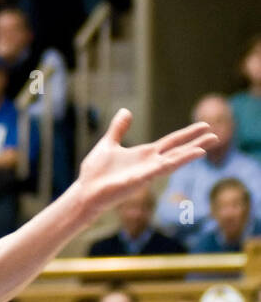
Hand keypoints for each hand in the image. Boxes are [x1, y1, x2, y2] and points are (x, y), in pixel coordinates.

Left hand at [74, 109, 216, 217]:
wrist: (86, 191)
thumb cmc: (96, 172)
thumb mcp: (109, 143)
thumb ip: (119, 129)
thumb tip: (126, 111)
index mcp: (144, 154)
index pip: (171, 142)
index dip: (187, 134)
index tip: (204, 126)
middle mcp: (150, 163)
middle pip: (178, 150)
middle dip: (196, 143)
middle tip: (216, 135)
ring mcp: (147, 172)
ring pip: (174, 160)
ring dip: (190, 153)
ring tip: (208, 146)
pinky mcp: (141, 179)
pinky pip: (161, 169)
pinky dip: (175, 162)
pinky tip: (185, 158)